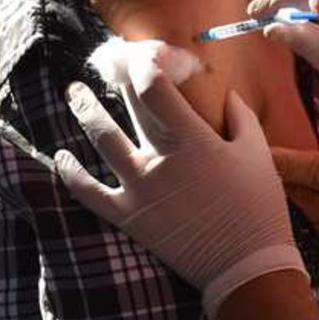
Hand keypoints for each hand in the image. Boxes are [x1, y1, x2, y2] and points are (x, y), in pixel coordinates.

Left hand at [53, 39, 307, 319]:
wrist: (244, 265)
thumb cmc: (258, 208)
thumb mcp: (257, 154)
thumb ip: (240, 118)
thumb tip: (227, 95)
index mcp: (192, 139)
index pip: (154, 86)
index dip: (147, 63)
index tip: (148, 54)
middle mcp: (158, 159)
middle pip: (129, 105)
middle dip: (118, 77)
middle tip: (109, 61)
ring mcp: (138, 188)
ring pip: (101, 139)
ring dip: (85, 111)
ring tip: (75, 93)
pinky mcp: (127, 216)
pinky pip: (87, 192)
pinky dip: (70, 172)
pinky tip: (61, 155)